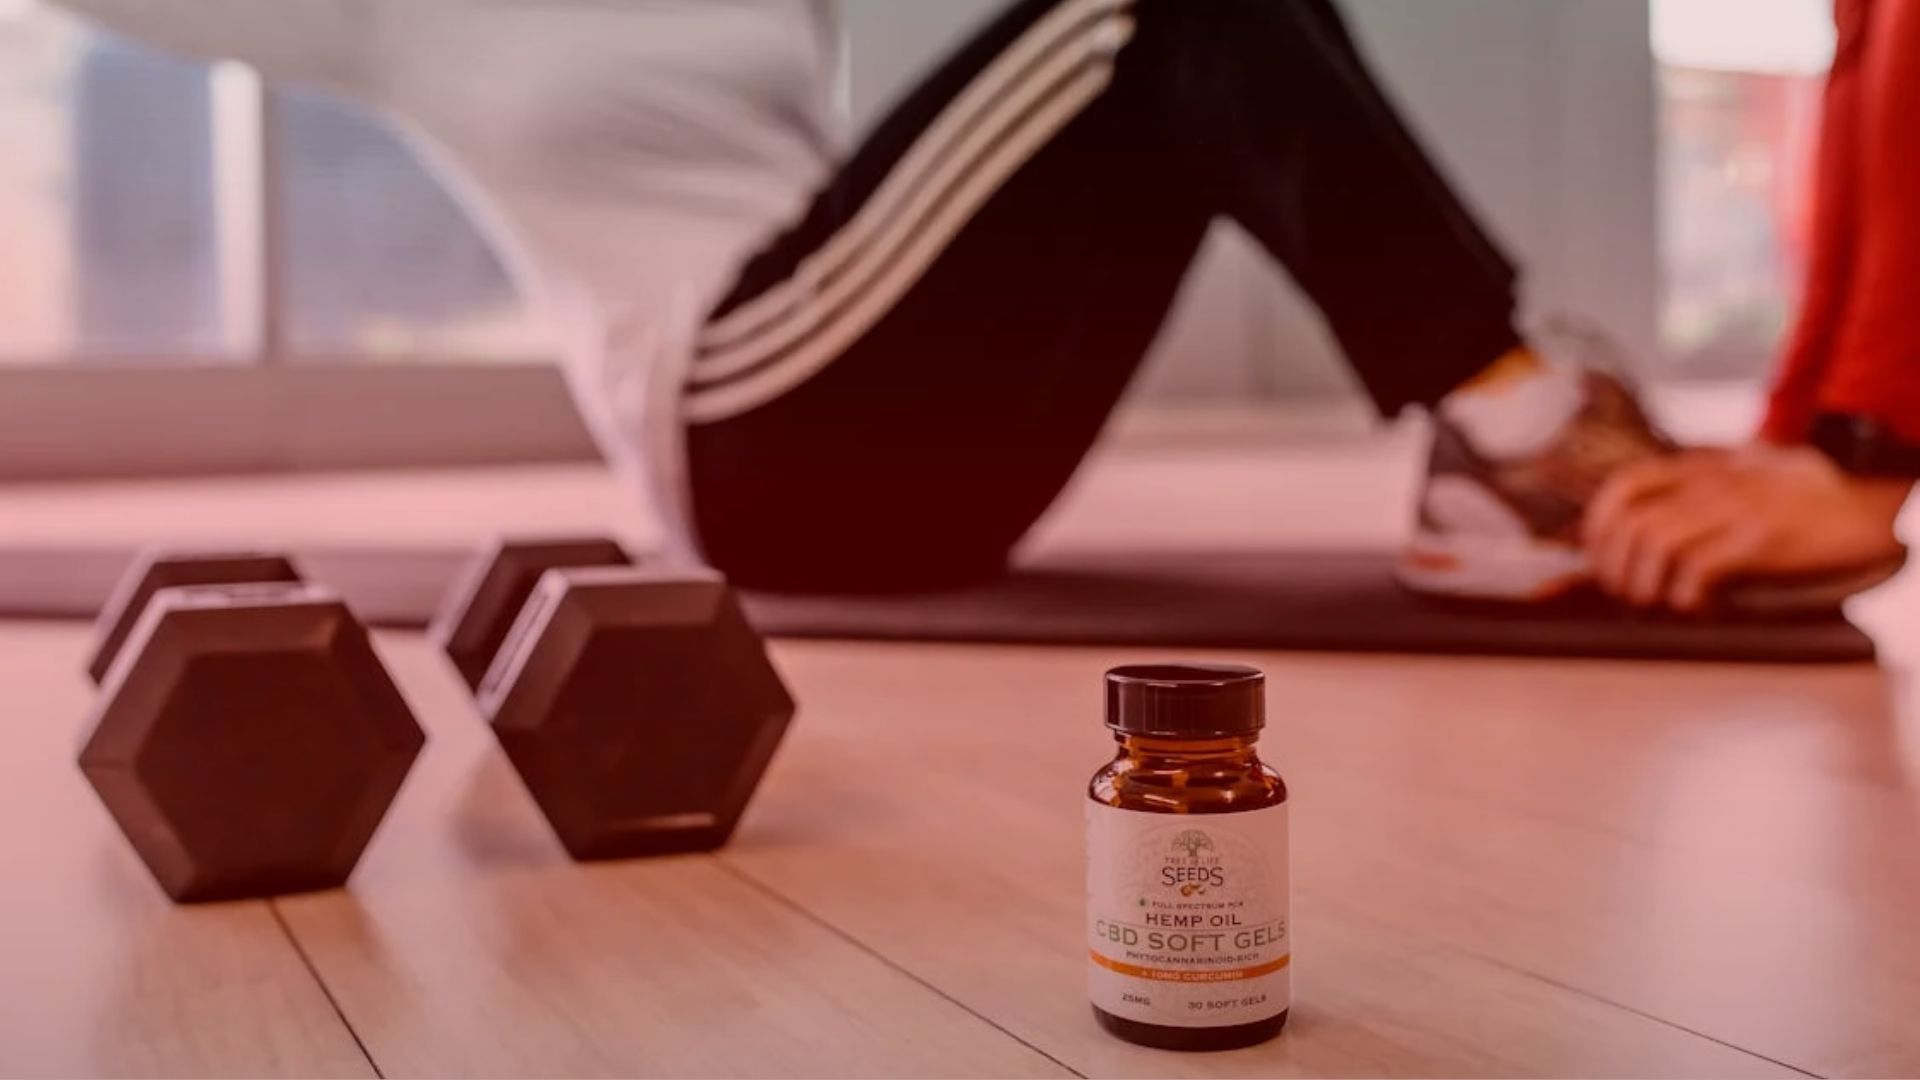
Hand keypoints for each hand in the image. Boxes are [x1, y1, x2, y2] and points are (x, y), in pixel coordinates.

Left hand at [1582, 443, 1909, 611]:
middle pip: (1631, 522)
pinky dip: (1686, 597)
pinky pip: (1698, 570)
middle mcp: (1714, 481)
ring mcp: (1737, 507)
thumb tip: (1645, 530)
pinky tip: (1700, 607)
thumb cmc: (1811, 500)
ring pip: (1656, 545)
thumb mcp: (1749, 477)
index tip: (1599, 559)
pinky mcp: (1761, 538)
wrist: (1878, 507)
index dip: (1599, 525)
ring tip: (1660, 604)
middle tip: (1626, 595)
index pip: (1626, 485)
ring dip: (1645, 586)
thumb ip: (1702, 493)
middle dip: (1615, 567)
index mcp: (1705, 465)